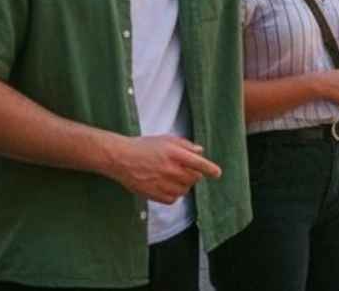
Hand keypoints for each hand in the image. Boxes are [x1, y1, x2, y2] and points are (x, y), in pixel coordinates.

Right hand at [104, 135, 220, 204]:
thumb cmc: (144, 147)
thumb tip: (200, 151)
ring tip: (171, 176)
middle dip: (193, 174)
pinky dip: (173, 194)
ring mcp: (163, 183)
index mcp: (175, 154)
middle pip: (194, 178)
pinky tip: (165, 185)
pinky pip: (173, 199)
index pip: (199, 163)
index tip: (217, 173)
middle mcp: (171, 169)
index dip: (210, 169)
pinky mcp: (155, 194)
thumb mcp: (166, 139)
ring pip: (185, 189)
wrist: (121, 158)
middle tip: (183, 169)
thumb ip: (185, 145)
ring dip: (183, 184)